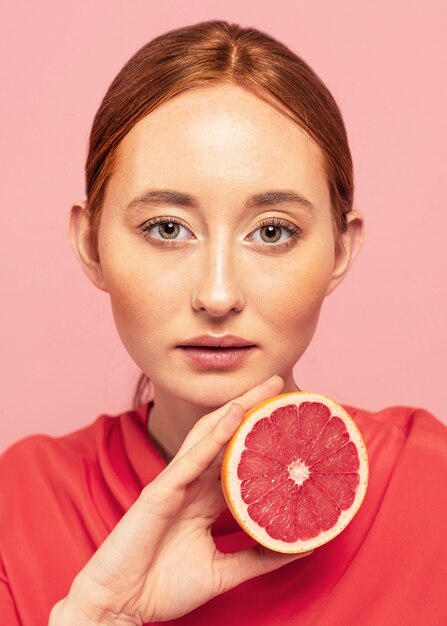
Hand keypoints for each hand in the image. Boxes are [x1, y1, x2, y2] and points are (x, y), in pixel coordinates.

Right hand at [50, 375, 312, 624]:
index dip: (260, 435)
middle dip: (251, 407)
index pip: (237, 455)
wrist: (122, 606)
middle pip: (226, 435)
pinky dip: (214, 435)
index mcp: (205, 497)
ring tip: (265, 387)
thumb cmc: (164, 586)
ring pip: (209, 434)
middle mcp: (193, 482)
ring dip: (237, 407)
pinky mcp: (160, 490)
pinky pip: (191, 458)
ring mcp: (176, 482)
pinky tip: (235, 414)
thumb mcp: (223, 570)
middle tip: (279, 384)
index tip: (289, 419)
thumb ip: (258, 555)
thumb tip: (301, 545)